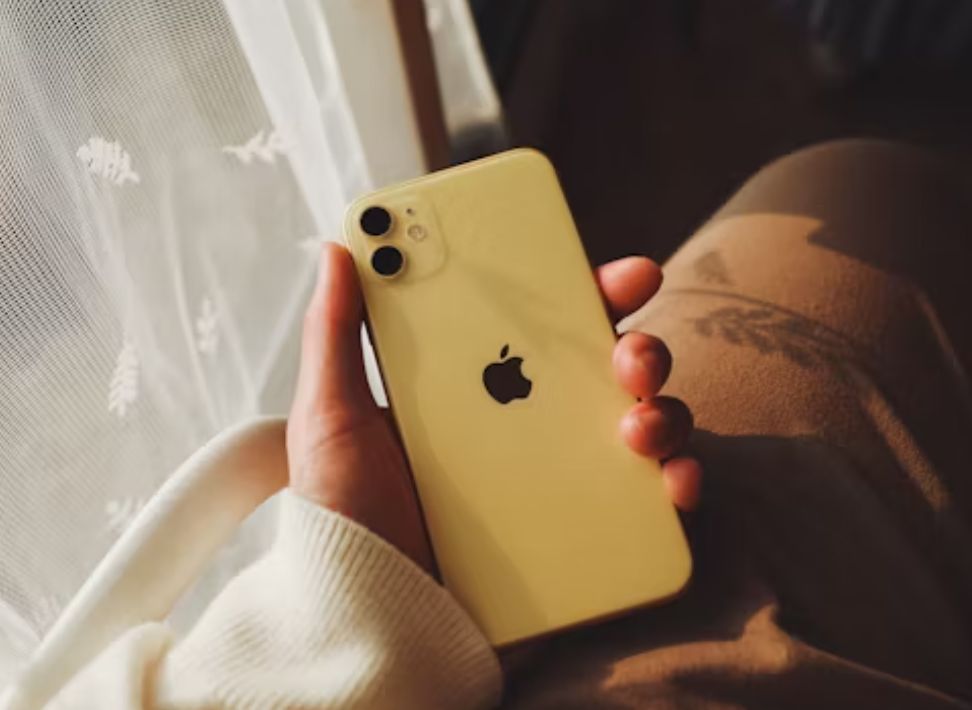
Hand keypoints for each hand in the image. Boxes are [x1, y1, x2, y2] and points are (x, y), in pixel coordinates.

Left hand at [287, 243, 701, 571]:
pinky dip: (677, 484)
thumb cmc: (346, 519)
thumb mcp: (331, 420)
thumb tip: (342, 248)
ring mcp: (560, 480)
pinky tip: (670, 482)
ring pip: (640, 425)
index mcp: (476, 390)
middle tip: (630, 353)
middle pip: (605, 370)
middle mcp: (527, 428)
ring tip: (638, 424)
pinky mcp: (581, 535)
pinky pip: (647, 502)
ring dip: (664, 410)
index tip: (610, 272)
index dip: (583, 292)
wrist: (368, 618)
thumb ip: (336, 336)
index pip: (540, 327)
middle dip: (638, 347)